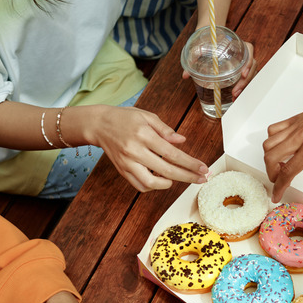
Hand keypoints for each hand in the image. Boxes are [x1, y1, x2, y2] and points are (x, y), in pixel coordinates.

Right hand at [84, 105, 207, 191]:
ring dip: (168, 184)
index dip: (190, 163)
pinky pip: (140, 186)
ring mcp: (127, 163)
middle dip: (187, 176)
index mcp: (144, 135)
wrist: (98, 124)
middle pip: (166, 170)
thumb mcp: (147, 116)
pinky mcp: (122, 171)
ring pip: (151, 183)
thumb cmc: (125, 118)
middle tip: (201, 179)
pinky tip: (161, 179)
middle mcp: (135, 151)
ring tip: (178, 178)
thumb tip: (182, 141)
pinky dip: (153, 186)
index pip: (172, 153)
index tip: (204, 168)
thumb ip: (165, 130)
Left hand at [182, 41, 256, 99]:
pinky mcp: (240, 70)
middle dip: (245, 81)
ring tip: (234, 97)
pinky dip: (241, 88)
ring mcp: (243, 63)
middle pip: (251, 67)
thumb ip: (193, 57)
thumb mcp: (199, 46)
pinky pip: (245, 79)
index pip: (249, 51)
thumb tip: (185, 75)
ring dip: (244, 87)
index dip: (248, 63)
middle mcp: (243, 53)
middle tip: (235, 92)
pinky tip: (234, 96)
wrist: (209, 35)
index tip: (243, 73)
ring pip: (250, 75)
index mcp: (238, 43)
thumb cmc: (207, 38)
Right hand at [263, 76, 302, 206]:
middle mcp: (300, 136)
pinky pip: (274, 129)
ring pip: (269, 143)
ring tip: (280, 165)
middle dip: (271, 173)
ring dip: (269, 157)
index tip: (276, 195)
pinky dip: (272, 140)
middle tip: (279, 180)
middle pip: (271, 157)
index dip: (279, 187)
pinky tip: (282, 146)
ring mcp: (296, 126)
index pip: (288, 171)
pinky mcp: (295, 119)